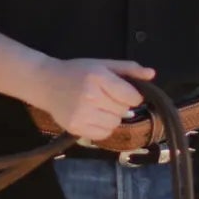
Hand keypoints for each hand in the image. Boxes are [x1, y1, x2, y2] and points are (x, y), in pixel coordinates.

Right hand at [34, 58, 155, 142]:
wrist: (46, 83)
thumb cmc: (77, 72)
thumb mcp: (102, 64)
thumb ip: (128, 69)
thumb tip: (152, 74)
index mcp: (98, 77)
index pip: (131, 96)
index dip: (132, 96)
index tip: (124, 92)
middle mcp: (90, 96)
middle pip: (124, 111)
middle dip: (120, 105)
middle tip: (106, 97)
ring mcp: (82, 114)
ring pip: (115, 124)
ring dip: (113, 117)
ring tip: (100, 107)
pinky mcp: (76, 128)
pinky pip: (103, 134)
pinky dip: (103, 127)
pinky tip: (94, 117)